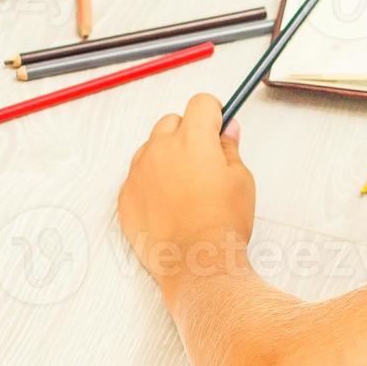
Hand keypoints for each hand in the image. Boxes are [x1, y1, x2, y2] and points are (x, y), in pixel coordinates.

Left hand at [117, 93, 256, 291]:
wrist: (196, 263)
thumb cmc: (220, 225)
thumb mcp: (241, 180)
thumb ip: (230, 149)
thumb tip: (227, 132)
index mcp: (192, 139)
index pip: (200, 103)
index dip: (213, 111)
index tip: (217, 122)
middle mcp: (160, 149)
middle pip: (172, 121)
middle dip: (188, 132)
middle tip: (204, 158)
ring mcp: (138, 172)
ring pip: (151, 148)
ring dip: (166, 156)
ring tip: (186, 186)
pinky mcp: (125, 196)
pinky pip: (137, 176)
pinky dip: (151, 182)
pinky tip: (169, 204)